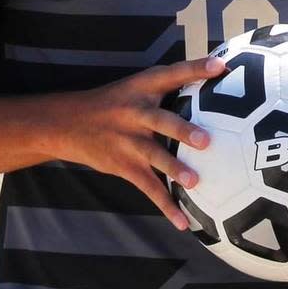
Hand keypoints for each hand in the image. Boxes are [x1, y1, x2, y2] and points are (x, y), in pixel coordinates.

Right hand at [49, 55, 226, 229]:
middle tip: (205, 140)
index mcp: (142, 87)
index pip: (172, 73)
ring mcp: (128, 141)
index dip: (196, 68)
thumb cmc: (113, 103)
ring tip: (194, 182)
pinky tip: (184, 222)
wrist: (67, 124)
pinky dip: (167, 205)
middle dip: (182, 130)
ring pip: (154, 156)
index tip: (220, 66)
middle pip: (161, 120)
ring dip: (174, 169)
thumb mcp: (135, 87)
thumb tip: (213, 81)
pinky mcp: (124, 165)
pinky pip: (148, 187)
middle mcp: (135, 113)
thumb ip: (168, 86)